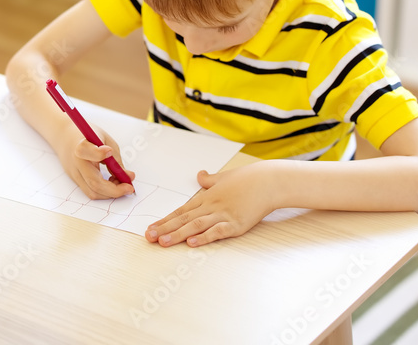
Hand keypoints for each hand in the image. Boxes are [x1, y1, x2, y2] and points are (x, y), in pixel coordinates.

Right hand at [55, 123, 135, 199]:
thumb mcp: (104, 139)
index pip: (85, 151)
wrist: (66, 137)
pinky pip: (91, 191)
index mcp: (81, 146)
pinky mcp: (76, 181)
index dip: (98, 153)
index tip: (109, 151)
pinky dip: (105, 192)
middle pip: (93, 182)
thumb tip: (129, 177)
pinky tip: (112, 183)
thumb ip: (115, 158)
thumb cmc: (89, 136)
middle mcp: (76, 162)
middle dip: (114, 190)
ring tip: (121, 183)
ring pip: (92, 192)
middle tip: (130, 188)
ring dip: (111, 193)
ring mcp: (75, 174)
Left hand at [146, 164, 272, 246]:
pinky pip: (217, 232)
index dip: (165, 220)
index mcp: (207, 196)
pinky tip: (191, 243)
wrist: (268, 181)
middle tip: (148, 237)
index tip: (151, 228)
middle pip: (183, 219)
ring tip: (163, 242)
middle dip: (164, 229)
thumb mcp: (224, 177)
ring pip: (195, 225)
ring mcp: (223, 215)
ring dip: (177, 234)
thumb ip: (210, 180)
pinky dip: (203, 237)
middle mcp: (211, 206)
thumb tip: (200, 175)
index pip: (181, 210)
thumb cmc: (248, 179)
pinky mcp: (236, 224)